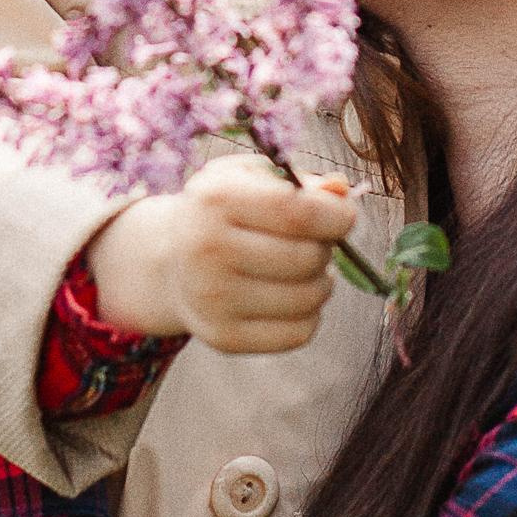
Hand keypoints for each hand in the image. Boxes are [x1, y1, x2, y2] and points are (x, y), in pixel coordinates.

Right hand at [85, 156, 357, 353]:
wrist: (173, 262)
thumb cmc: (224, 212)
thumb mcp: (252, 179)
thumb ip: (300, 182)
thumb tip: (341, 191)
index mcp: (216, 199)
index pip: (298, 213)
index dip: (336, 216)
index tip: (344, 216)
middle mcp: (207, 250)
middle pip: (307, 258)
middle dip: (326, 248)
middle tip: (315, 242)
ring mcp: (213, 299)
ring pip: (309, 298)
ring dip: (322, 282)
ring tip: (303, 269)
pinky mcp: (223, 337)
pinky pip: (299, 333)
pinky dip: (309, 315)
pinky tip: (291, 296)